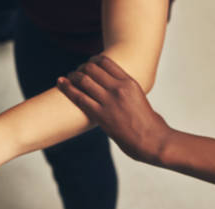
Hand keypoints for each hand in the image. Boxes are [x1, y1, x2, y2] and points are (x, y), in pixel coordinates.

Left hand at [56, 55, 171, 163]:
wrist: (154, 140)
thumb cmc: (150, 126)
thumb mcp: (140, 102)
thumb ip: (129, 95)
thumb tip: (124, 99)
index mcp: (130, 82)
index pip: (106, 62)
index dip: (93, 61)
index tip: (87, 65)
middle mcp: (118, 88)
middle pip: (93, 68)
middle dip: (81, 68)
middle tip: (75, 73)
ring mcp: (109, 101)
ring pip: (84, 80)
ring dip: (72, 76)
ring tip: (66, 78)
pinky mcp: (101, 115)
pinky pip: (79, 97)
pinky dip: (67, 89)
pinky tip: (60, 83)